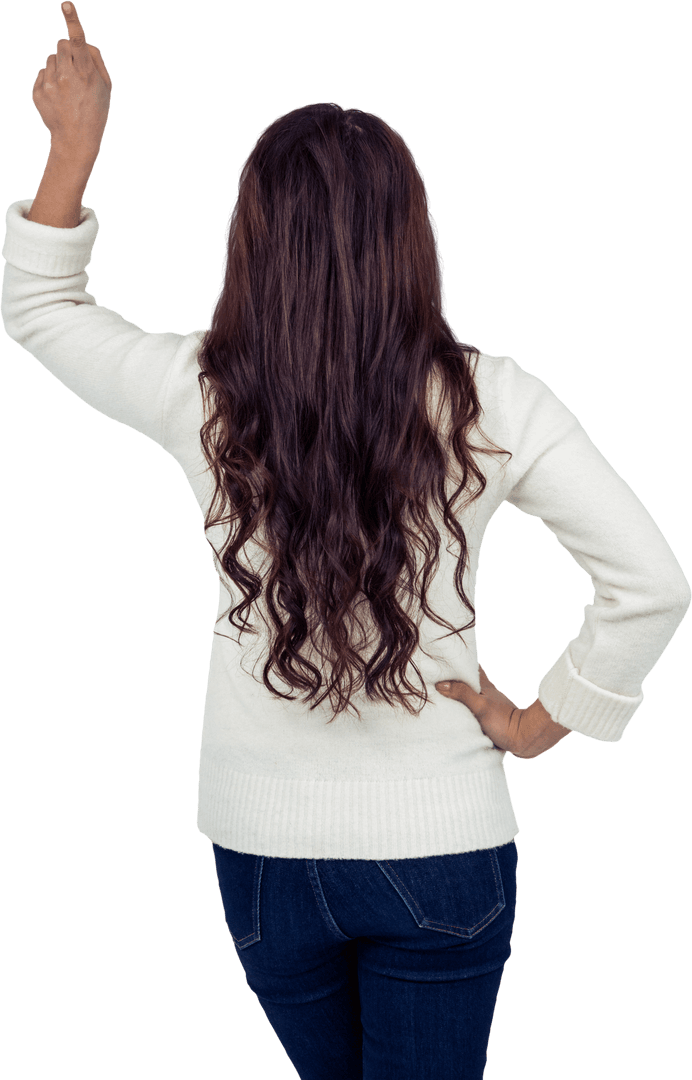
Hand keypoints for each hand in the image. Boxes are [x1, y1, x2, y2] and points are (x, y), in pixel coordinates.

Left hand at [32, 2, 111, 156]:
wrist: (76, 141)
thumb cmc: (94, 111)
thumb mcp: (106, 88)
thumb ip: (96, 60)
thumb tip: (81, 42)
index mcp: (86, 74)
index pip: (78, 42)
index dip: (73, 21)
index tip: (66, 4)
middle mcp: (67, 77)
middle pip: (61, 44)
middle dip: (67, 52)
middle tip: (74, 71)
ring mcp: (51, 85)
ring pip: (51, 58)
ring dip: (58, 67)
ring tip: (67, 89)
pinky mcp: (38, 92)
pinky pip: (42, 74)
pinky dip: (50, 82)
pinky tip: (58, 98)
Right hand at [435, 664, 570, 758]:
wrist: (524, 738)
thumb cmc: (504, 721)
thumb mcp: (480, 706)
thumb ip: (462, 694)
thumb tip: (440, 684)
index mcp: (485, 685)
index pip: (471, 667)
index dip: (460, 662)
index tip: (446, 659)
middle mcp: (487, 691)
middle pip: (470, 679)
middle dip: (457, 677)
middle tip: (440, 675)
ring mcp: (490, 703)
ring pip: (472, 693)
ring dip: (460, 691)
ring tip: (444, 692)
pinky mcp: (491, 716)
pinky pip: (474, 706)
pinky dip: (466, 704)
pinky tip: (459, 710)